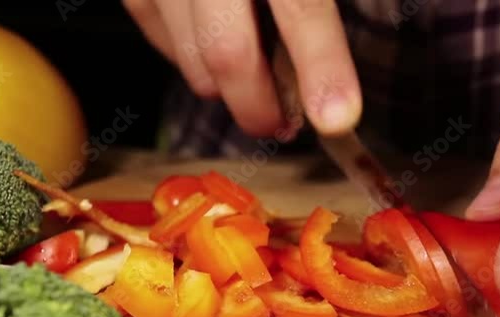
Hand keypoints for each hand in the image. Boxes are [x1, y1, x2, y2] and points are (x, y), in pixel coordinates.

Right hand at [122, 0, 360, 136]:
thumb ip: (312, 7)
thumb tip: (336, 84)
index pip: (301, 8)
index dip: (322, 65)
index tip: (338, 118)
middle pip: (229, 54)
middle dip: (261, 105)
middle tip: (283, 123)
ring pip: (193, 62)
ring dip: (228, 88)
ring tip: (254, 76)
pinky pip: (161, 42)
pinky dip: (191, 59)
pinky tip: (212, 42)